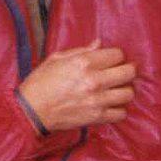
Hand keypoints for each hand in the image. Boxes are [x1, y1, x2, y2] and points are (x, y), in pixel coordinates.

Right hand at [19, 41, 136, 131]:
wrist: (32, 111)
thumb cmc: (40, 83)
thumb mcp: (56, 59)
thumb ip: (80, 50)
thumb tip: (98, 44)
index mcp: (84, 63)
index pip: (117, 54)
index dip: (116, 56)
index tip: (111, 60)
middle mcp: (94, 80)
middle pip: (128, 72)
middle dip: (127, 70)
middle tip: (121, 72)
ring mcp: (97, 100)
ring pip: (128, 93)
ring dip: (124, 90)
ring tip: (116, 89)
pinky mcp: (97, 117)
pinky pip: (121, 113)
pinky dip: (119, 109)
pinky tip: (110, 105)